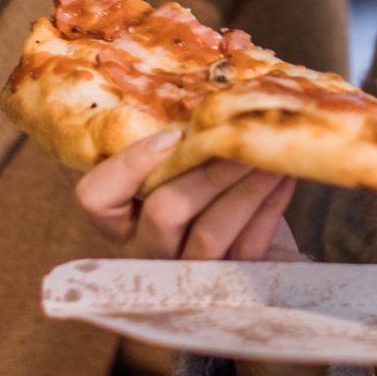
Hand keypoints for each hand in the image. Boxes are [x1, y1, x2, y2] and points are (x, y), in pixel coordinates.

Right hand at [74, 129, 302, 262]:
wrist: (243, 262)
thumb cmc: (201, 196)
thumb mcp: (176, 171)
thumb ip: (175, 146)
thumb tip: (208, 92)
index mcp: (118, 220)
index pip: (94, 198)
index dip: (129, 164)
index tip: (172, 135)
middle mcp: (144, 251)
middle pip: (165, 212)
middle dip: (209, 169)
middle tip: (241, 138)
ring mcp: (185, 274)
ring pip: (211, 233)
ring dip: (245, 185)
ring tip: (268, 154)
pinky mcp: (229, 283)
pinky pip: (247, 246)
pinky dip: (267, 206)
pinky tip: (282, 177)